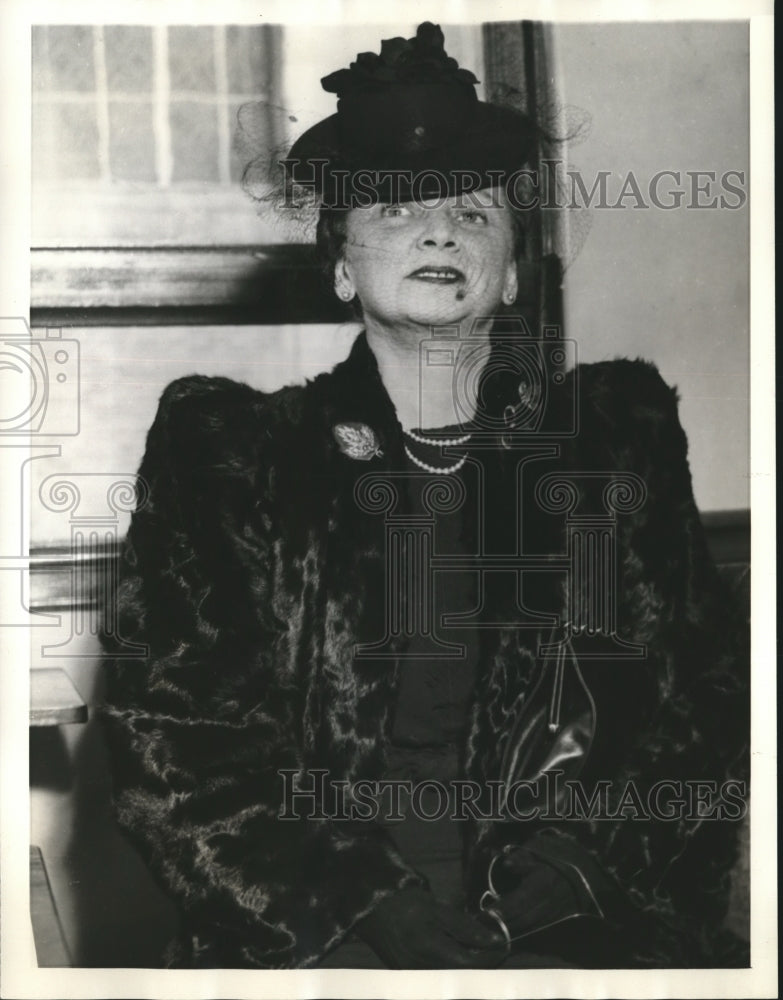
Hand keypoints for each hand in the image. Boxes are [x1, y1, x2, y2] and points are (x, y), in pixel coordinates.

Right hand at [356, 886, 506, 968]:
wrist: (372, 907)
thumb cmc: (405, 901)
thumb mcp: (437, 907)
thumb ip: (465, 926)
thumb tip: (495, 939)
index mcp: (428, 947)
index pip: (470, 963)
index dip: (491, 956)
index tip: (503, 944)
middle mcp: (421, 968)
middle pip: (462, 974)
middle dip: (481, 962)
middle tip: (494, 946)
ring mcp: (414, 975)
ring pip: (451, 977)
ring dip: (467, 965)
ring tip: (477, 948)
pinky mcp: (409, 976)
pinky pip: (437, 976)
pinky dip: (451, 967)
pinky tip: (456, 953)